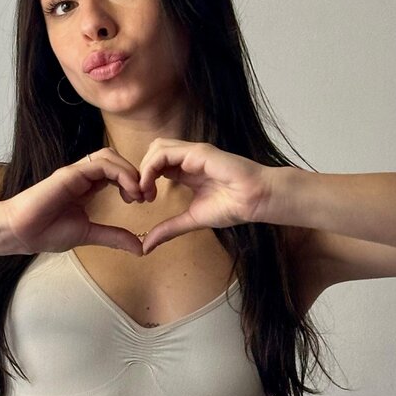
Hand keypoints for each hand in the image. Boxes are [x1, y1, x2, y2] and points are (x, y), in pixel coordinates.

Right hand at [0, 147, 145, 256]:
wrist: (20, 232)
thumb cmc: (47, 232)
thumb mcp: (89, 234)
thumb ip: (114, 237)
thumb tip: (140, 248)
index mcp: (86, 186)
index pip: (115, 172)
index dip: (132, 182)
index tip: (142, 201)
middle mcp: (82, 175)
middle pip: (115, 159)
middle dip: (135, 173)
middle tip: (145, 196)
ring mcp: (75, 172)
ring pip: (109, 156)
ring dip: (129, 171)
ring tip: (138, 193)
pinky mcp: (70, 173)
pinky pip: (100, 164)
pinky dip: (120, 173)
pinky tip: (129, 191)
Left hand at [136, 138, 270, 253]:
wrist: (255, 200)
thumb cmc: (232, 207)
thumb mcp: (191, 220)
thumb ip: (169, 229)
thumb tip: (146, 247)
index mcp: (186, 170)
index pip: (156, 165)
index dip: (144, 180)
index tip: (142, 201)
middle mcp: (188, 158)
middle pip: (152, 153)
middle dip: (140, 172)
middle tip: (140, 196)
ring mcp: (192, 153)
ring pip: (156, 148)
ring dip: (144, 169)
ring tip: (145, 191)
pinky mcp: (197, 152)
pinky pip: (164, 152)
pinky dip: (151, 167)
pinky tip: (152, 186)